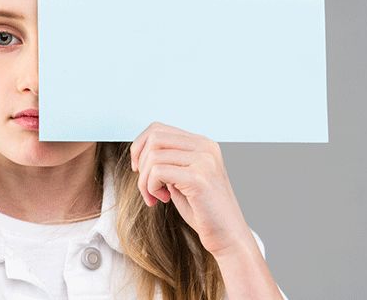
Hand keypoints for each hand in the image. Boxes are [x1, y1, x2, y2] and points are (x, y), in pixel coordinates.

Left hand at [130, 121, 252, 256]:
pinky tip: (162, 199)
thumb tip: (139, 150)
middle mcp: (205, 147)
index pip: (158, 129)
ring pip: (153, 156)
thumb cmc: (203, 211)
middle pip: (154, 138)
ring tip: (155, 196)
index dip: (139, 147)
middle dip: (141, 163)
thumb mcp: (181, 178)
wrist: (229, 237)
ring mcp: (204, 160)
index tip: (138, 169)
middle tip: (146, 187)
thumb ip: (167, 161)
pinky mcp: (199, 178)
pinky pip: (158, 172)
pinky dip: (151, 187)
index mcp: (202, 143)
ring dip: (144, 180)